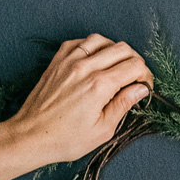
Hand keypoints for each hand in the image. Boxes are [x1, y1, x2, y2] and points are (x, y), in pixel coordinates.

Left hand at [0, 34, 153, 179]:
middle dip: (135, 61)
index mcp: (100, 86)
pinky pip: (81, 42)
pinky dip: (94, 46)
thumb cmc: (67, 139)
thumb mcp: (102, 130)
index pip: (134, 66)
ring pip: (102, 40)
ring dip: (115, 50)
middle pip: (122, 49)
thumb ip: (123, 105)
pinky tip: (96, 60)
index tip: (145, 87)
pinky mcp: (58, 60)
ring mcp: (70, 60)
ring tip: (117, 66)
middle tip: (136, 77)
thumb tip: (141, 89)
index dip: (145, 75)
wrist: (33, 135)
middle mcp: (85, 67)